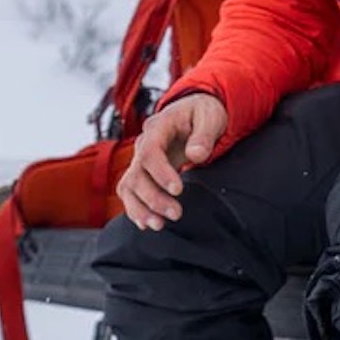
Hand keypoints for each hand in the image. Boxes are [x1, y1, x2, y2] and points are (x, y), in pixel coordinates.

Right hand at [116, 94, 227, 230]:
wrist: (194, 114)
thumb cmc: (203, 114)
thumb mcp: (210, 117)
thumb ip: (204, 135)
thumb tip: (195, 154)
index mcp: (158, 127)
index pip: (150, 152)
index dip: (160, 173)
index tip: (178, 190)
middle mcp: (143, 144)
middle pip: (136, 174)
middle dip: (153, 197)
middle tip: (176, 214)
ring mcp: (140, 160)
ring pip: (129, 186)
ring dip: (140, 208)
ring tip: (158, 225)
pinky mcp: (143, 174)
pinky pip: (130, 193)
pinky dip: (135, 209)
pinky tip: (148, 224)